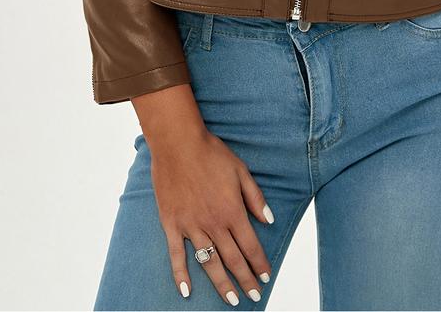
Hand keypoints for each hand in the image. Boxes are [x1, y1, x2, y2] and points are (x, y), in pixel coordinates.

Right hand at [132, 84, 273, 304]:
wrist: (178, 143)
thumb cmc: (211, 153)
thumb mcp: (241, 171)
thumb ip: (255, 198)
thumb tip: (269, 220)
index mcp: (232, 210)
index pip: (250, 246)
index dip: (259, 264)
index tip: (266, 277)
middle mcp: (213, 223)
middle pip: (232, 259)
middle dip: (245, 281)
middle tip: (253, 298)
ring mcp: (191, 226)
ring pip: (208, 263)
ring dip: (221, 284)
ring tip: (230, 300)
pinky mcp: (172, 224)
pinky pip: (176, 256)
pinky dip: (180, 275)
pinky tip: (187, 292)